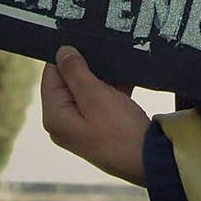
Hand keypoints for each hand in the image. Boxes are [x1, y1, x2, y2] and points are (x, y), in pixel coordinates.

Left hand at [41, 46, 150, 185]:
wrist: (149, 160)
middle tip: (105, 51)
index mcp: (55, 116)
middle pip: (69, 81)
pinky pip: (102, 98)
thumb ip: (76, 72)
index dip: (67, 56)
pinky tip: (128, 78)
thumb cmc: (120, 130)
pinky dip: (113, 88)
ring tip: (119, 64)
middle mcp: (65, 121)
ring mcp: (83, 124)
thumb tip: (62, 51)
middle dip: (89, 65)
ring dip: (104, 76)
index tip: (85, 40)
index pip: (51, 74)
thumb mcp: (96, 96)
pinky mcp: (101, 125)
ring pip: (89, 88)